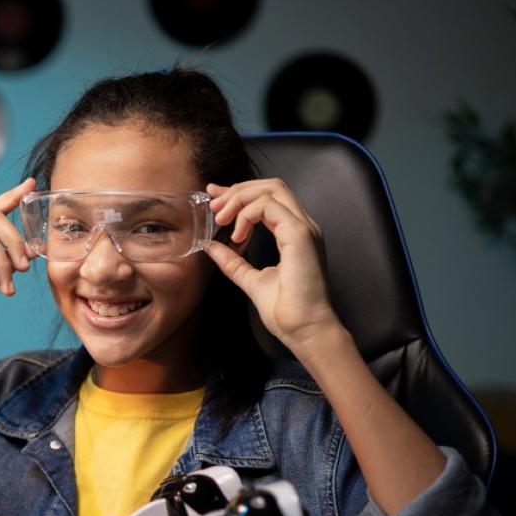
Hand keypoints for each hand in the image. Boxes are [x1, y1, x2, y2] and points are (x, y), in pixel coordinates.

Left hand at [203, 179, 342, 354]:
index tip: (214, 198)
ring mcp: (303, 228)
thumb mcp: (251, 280)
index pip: (268, 197)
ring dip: (240, 199)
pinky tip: (237, 234)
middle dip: (237, 190)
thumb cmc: (286, 311)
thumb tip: (210, 245)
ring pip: (272, 189)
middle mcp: (302, 225)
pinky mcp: (300, 235)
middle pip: (270, 186)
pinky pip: (269, 206)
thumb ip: (232, 261)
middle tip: (214, 206)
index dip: (239, 192)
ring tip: (221, 219)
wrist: (305, 330)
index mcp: (294, 233)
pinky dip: (247, 214)